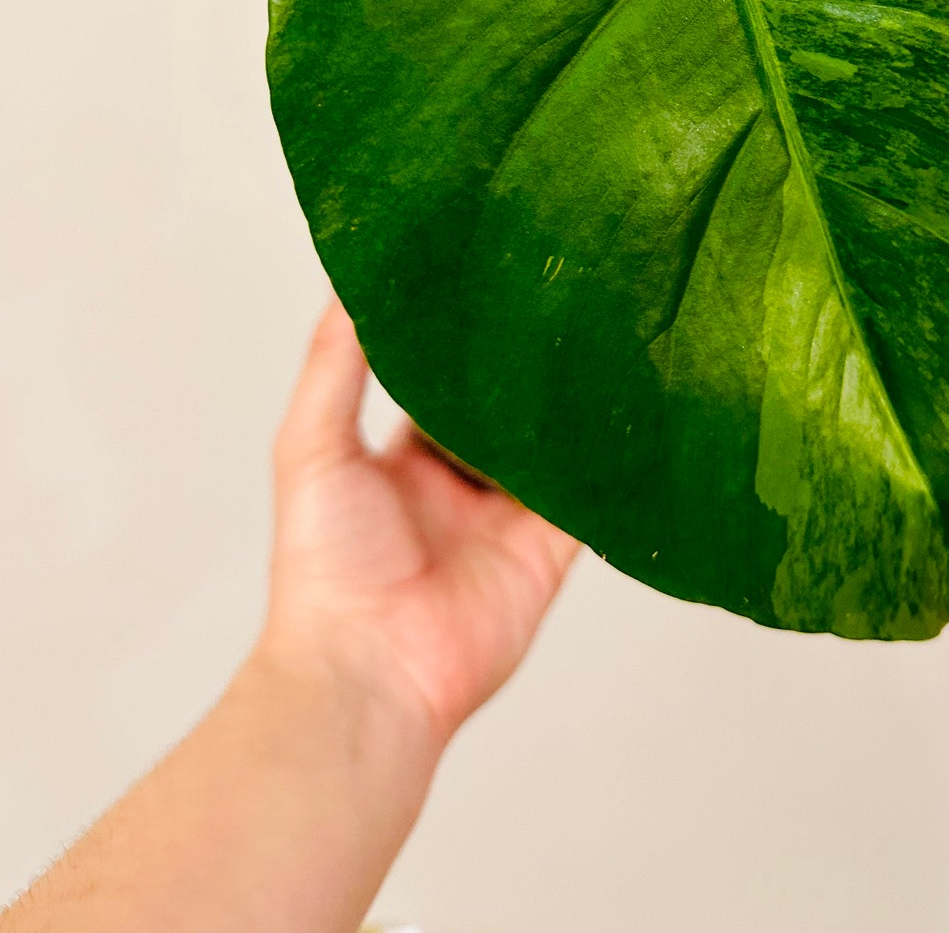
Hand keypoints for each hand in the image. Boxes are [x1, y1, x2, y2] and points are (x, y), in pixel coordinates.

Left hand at [260, 297, 578, 751]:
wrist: (368, 673)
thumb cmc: (323, 566)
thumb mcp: (313, 444)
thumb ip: (335, 363)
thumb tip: (349, 279)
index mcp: (400, 459)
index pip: (439, 380)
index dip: (461, 334)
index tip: (489, 275)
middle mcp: (458, 484)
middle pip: (503, 409)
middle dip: (527, 362)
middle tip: (562, 291)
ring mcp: (507, 517)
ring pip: (552, 445)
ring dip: (573, 402)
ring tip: (608, 328)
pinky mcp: (549, 550)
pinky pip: (590, 497)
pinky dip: (611, 460)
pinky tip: (635, 408)